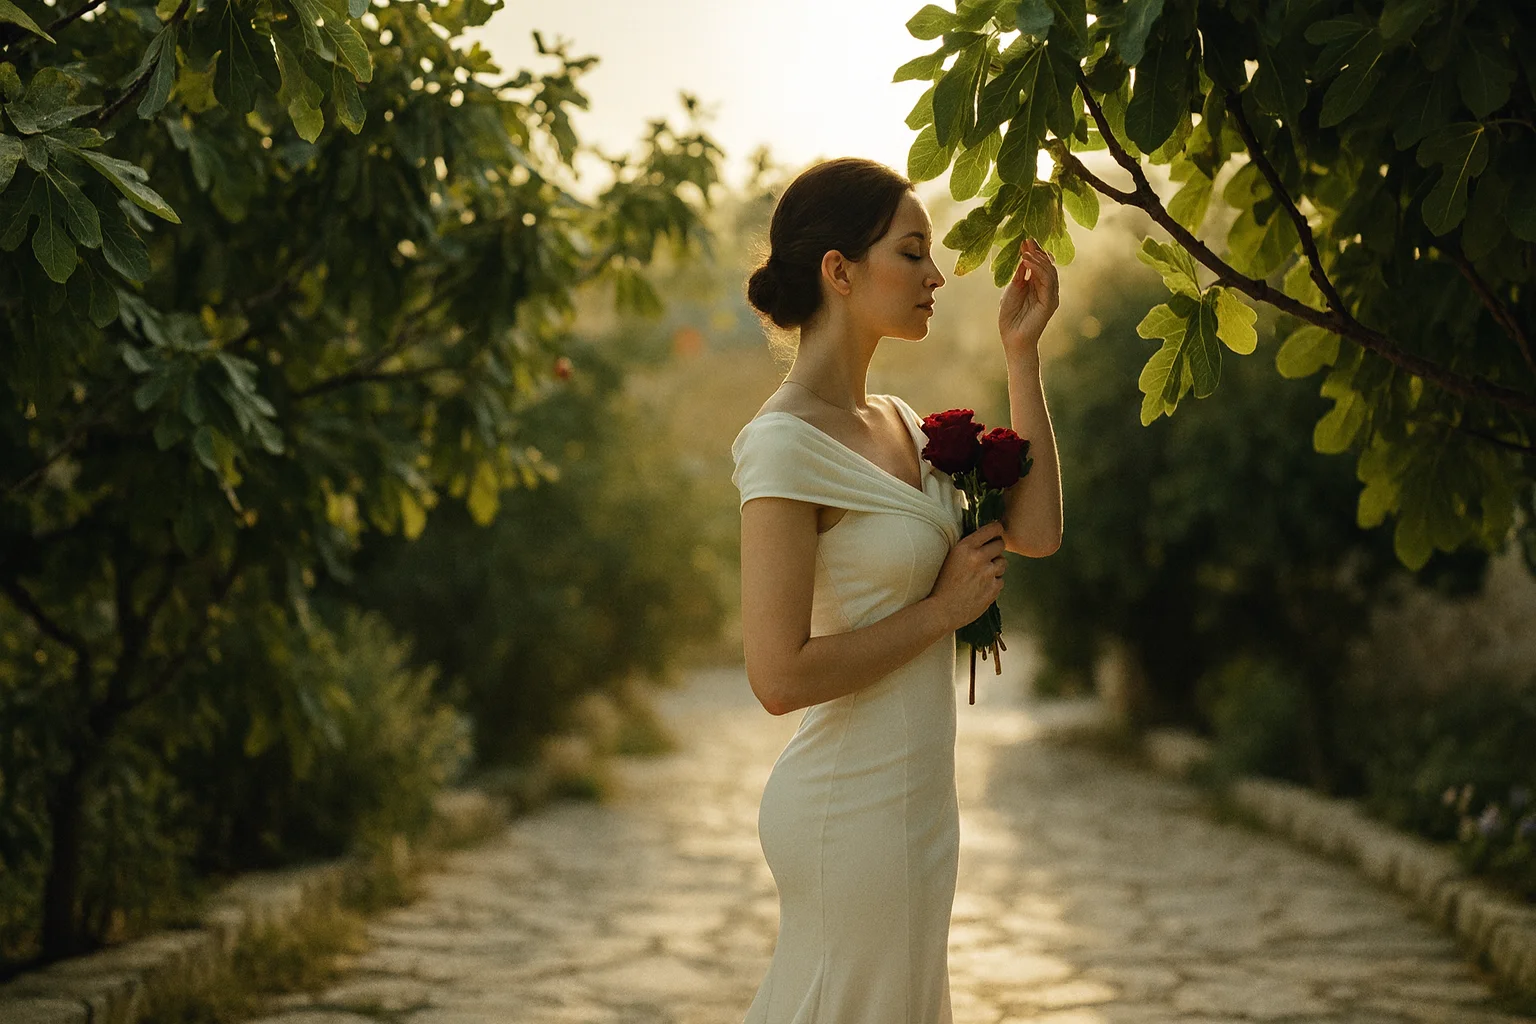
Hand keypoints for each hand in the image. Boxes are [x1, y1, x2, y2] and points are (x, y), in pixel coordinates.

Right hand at [928, 520, 1006, 631]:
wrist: (942, 610)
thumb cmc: (942, 584)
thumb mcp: (950, 557)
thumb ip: (968, 547)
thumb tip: (984, 537)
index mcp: (965, 547)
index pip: (992, 529)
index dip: (997, 529)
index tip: (997, 532)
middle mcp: (978, 558)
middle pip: (1000, 544)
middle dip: (996, 549)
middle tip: (988, 555)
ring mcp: (988, 574)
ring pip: (1003, 563)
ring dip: (996, 566)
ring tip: (982, 575)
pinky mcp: (994, 589)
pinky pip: (1001, 580)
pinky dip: (994, 583)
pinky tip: (981, 588)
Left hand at [998, 237, 1058, 360]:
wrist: (1012, 338)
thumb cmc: (1010, 317)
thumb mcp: (1012, 290)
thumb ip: (1019, 275)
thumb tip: (1024, 256)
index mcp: (1037, 285)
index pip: (1038, 264)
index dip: (1033, 252)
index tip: (1025, 240)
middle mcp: (1046, 288)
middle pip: (1046, 265)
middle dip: (1037, 251)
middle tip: (1027, 239)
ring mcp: (1050, 295)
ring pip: (1049, 271)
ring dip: (1038, 258)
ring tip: (1026, 250)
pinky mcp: (1050, 301)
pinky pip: (1047, 281)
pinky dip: (1038, 269)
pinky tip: (1028, 261)